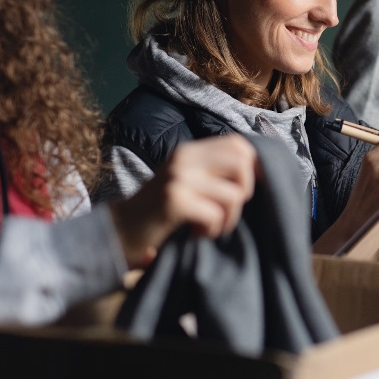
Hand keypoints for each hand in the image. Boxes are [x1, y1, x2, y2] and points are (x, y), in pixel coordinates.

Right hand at [109, 135, 255, 267]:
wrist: (120, 231)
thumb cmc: (160, 212)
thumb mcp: (186, 183)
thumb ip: (213, 172)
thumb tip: (258, 172)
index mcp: (190, 151)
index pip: (238, 144)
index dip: (252, 168)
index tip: (244, 192)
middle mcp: (184, 158)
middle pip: (243, 163)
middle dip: (244, 193)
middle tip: (225, 212)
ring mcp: (178, 177)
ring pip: (234, 194)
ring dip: (228, 219)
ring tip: (208, 227)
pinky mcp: (174, 200)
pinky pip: (216, 214)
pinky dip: (212, 230)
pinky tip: (196, 234)